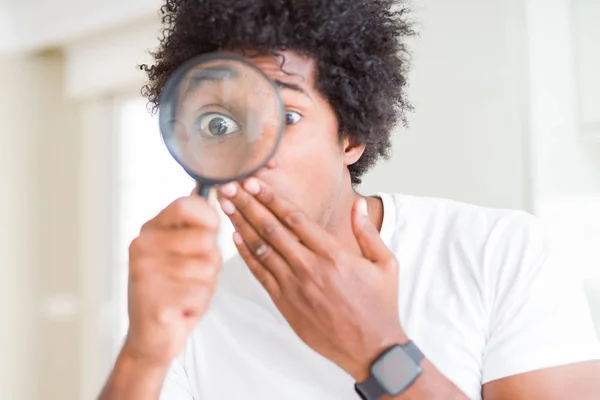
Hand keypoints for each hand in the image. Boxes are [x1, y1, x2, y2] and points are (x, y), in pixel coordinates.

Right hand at [123, 191, 221, 367]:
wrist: (150, 338)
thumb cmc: (173, 292)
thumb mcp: (183, 254)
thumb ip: (195, 228)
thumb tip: (211, 197)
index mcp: (150, 230)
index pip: (186, 205)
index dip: (209, 219)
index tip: (209, 234)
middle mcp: (143, 246)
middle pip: (205, 239)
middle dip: (211, 262)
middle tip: (192, 278)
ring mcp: (145, 272)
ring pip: (207, 268)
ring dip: (206, 286)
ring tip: (185, 294)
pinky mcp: (155, 300)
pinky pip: (201, 293)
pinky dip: (199, 305)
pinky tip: (181, 310)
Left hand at [218, 178, 406, 380]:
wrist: (370, 349)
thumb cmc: (379, 306)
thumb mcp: (385, 264)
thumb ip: (368, 232)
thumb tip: (357, 204)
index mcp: (333, 254)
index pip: (294, 217)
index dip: (271, 198)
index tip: (254, 182)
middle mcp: (309, 267)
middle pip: (271, 228)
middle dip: (249, 204)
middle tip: (230, 186)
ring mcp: (294, 286)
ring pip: (261, 249)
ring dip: (242, 225)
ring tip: (227, 206)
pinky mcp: (285, 303)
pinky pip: (260, 274)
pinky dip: (246, 255)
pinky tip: (236, 238)